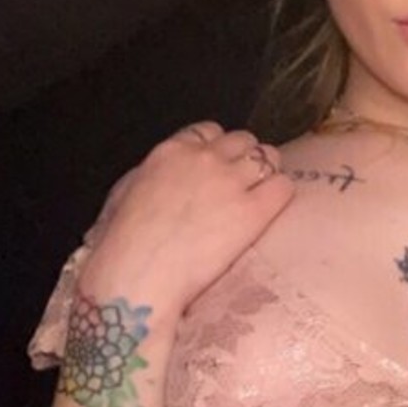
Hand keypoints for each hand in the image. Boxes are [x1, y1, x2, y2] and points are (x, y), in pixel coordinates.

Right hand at [79, 121, 294, 317]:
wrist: (139, 274)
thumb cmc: (124, 245)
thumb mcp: (126, 192)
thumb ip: (151, 175)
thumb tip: (163, 178)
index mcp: (171, 151)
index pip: (209, 132)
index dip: (219, 149)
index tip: (221, 167)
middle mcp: (204, 159)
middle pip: (242, 140)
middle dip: (246, 158)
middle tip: (246, 183)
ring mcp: (230, 183)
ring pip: (268, 158)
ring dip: (268, 173)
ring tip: (264, 195)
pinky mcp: (253, 212)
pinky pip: (284, 187)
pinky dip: (282, 193)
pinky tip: (273, 210)